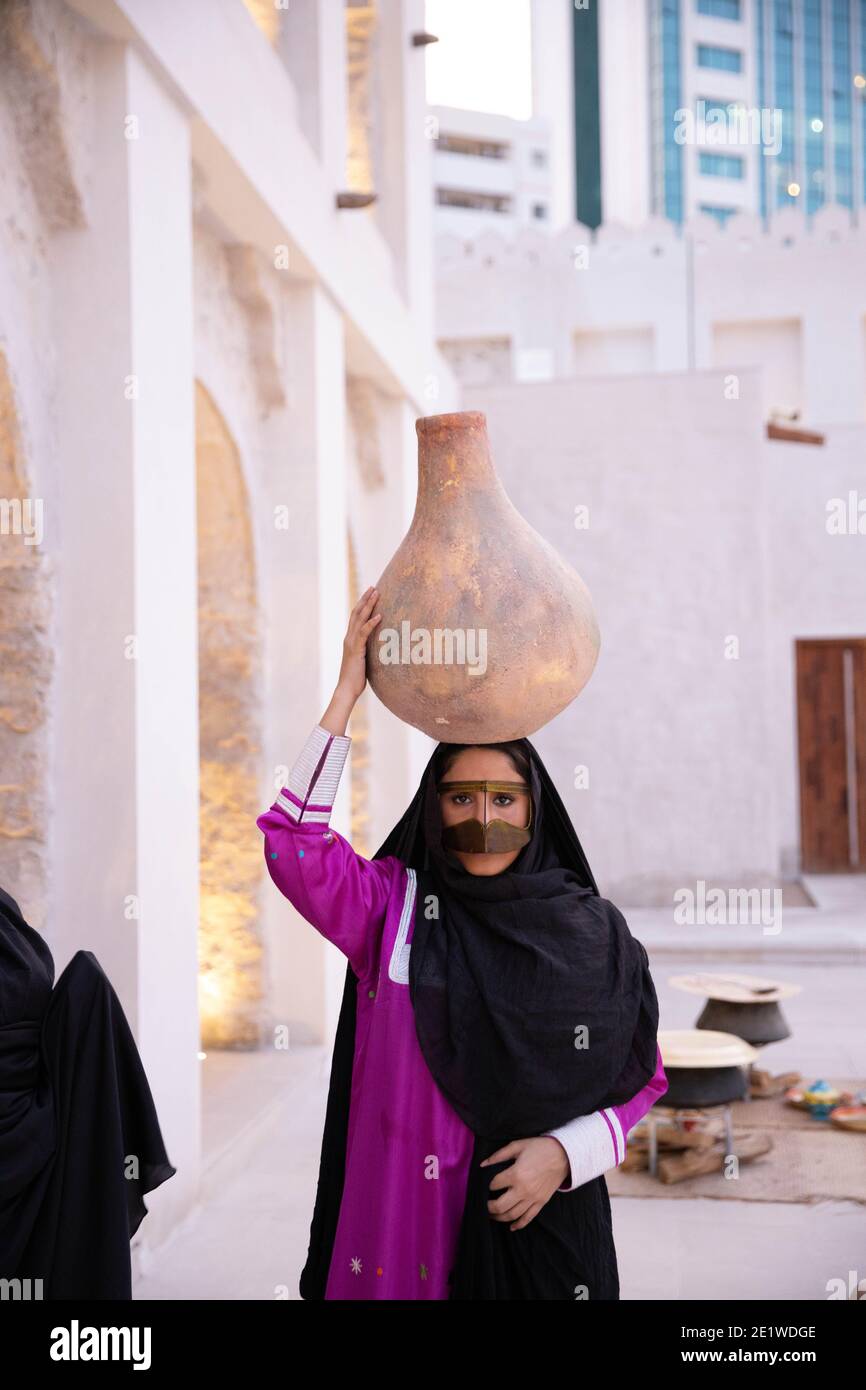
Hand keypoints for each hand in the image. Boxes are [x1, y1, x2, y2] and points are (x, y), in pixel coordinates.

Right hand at [336, 585, 381, 703]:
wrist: (347, 689)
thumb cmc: (356, 678)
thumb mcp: (364, 660)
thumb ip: (368, 651)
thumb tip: (379, 648)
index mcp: (351, 639)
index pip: (356, 617)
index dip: (362, 604)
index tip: (370, 593)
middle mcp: (349, 638)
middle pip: (356, 613)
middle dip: (365, 599)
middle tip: (373, 587)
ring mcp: (351, 643)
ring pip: (359, 619)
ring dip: (368, 605)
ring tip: (377, 593)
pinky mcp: (356, 650)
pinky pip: (364, 633)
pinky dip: (371, 623)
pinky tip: (379, 616)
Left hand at [479, 1136, 568, 1231]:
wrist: (563, 1155)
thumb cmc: (539, 1148)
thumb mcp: (517, 1145)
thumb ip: (498, 1155)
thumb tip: (482, 1165)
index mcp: (516, 1174)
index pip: (494, 1185)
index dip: (486, 1185)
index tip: (484, 1185)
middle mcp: (523, 1190)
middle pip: (500, 1206)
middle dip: (488, 1208)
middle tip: (483, 1205)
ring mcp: (533, 1198)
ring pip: (512, 1215)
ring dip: (499, 1217)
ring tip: (492, 1215)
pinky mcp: (541, 1202)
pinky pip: (528, 1218)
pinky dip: (518, 1224)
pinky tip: (511, 1226)